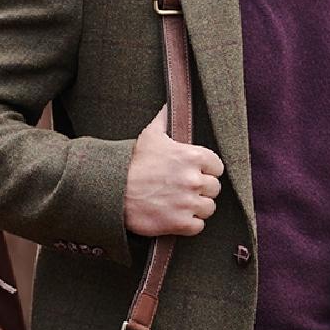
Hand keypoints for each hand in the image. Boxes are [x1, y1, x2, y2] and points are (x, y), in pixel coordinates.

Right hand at [124, 105, 224, 236]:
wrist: (112, 190)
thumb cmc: (132, 163)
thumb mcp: (150, 136)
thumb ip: (165, 119)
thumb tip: (170, 103)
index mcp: (192, 156)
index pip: (217, 167)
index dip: (207, 171)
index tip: (195, 173)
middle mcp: (194, 179)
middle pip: (214, 188)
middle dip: (202, 190)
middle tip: (185, 190)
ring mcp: (188, 202)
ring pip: (208, 208)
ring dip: (197, 207)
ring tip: (181, 204)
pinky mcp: (180, 222)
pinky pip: (198, 226)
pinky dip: (189, 224)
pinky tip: (177, 217)